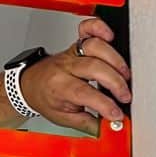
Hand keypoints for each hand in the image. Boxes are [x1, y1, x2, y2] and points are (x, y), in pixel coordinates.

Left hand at [20, 17, 130, 136]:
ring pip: (94, 47)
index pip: (85, 93)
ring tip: (125, 75)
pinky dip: (99, 27)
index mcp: (59, 87)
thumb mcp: (64, 119)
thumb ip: (89, 124)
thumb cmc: (47, 100)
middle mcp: (65, 67)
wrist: (30, 85)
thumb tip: (112, 129)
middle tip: (125, 96)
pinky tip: (110, 35)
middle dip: (115, 83)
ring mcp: (71, 53)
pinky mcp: (76, 44)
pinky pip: (86, 29)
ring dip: (114, 59)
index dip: (105, 104)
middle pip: (94, 67)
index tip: (117, 114)